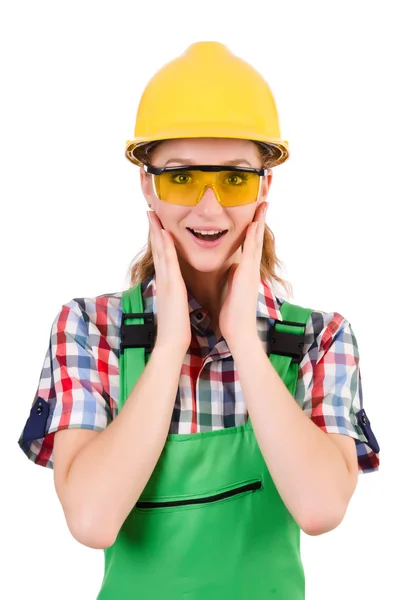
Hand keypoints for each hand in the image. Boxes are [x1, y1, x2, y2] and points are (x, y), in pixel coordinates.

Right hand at [147, 211, 191, 354]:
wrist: (171, 342)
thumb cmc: (176, 328)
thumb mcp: (175, 306)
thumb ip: (174, 296)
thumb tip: (176, 291)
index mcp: (166, 283)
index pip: (162, 257)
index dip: (158, 240)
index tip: (156, 224)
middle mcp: (163, 279)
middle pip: (157, 249)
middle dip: (153, 230)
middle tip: (149, 211)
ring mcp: (166, 281)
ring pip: (160, 251)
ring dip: (156, 232)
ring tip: (152, 214)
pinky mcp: (172, 285)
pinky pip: (168, 261)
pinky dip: (165, 246)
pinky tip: (164, 232)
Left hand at [219, 201, 267, 346]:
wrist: (238, 330)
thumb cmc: (233, 313)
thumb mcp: (231, 288)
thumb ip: (233, 276)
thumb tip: (231, 267)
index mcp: (245, 271)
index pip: (249, 244)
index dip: (253, 227)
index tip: (255, 212)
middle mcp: (251, 268)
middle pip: (256, 238)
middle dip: (260, 220)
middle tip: (264, 201)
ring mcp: (251, 270)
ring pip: (256, 241)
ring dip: (259, 222)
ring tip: (263, 204)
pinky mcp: (248, 275)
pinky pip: (251, 251)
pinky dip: (254, 236)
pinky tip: (255, 223)